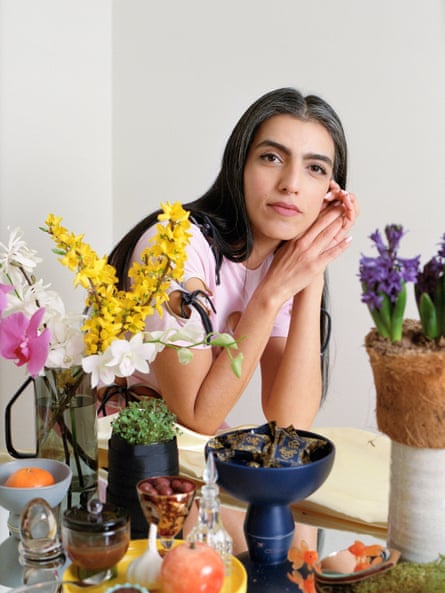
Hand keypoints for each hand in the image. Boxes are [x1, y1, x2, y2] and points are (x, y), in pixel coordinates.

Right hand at [263, 182, 359, 302]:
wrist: (275, 286)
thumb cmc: (278, 269)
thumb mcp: (284, 249)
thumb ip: (293, 240)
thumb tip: (300, 232)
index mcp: (294, 239)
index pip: (310, 221)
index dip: (321, 210)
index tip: (329, 203)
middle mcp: (302, 244)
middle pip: (321, 224)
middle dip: (333, 213)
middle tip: (342, 204)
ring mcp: (309, 254)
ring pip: (328, 235)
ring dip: (339, 224)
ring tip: (347, 216)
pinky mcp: (315, 266)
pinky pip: (332, 253)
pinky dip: (341, 246)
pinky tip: (349, 239)